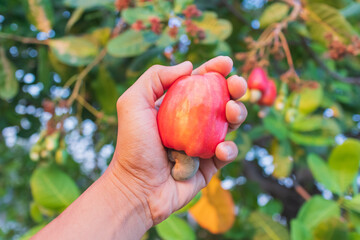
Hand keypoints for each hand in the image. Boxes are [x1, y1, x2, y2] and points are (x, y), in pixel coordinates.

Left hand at [107, 56, 247, 226]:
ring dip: (237, 114)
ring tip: (231, 112)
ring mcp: (203, 142)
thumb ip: (155, 77)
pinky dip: (229, 149)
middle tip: (236, 85)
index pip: (199, 82)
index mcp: (176, 105)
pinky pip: (227, 153)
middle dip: (234, 88)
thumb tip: (188, 66)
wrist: (137, 188)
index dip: (214, 70)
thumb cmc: (133, 145)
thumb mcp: (133, 103)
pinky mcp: (210, 164)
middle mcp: (192, 122)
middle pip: (220, 99)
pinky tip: (221, 149)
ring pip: (230, 124)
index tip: (226, 63)